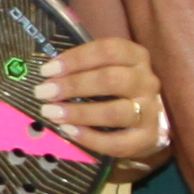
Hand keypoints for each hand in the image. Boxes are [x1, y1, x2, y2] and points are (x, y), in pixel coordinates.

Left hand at [34, 34, 167, 173]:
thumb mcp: (106, 68)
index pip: (107, 51)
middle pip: (111, 79)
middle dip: (74, 86)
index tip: (47, 70)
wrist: (146, 120)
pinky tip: (68, 131)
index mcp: (136, 57)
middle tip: (44, 92)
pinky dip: (90, 138)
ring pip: (115, 112)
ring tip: (51, 112)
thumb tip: (48, 73)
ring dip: (79, 113)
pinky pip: (117, 142)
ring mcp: (150, 111)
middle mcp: (147, 82)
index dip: (76, 59)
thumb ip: (83, 66)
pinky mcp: (147, 138)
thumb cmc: (117, 89)